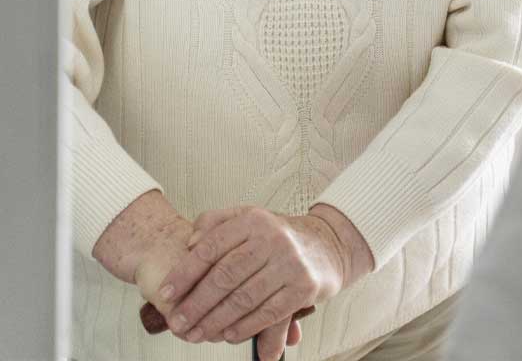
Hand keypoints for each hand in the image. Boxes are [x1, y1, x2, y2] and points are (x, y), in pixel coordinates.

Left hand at [154, 204, 370, 351]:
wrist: (326, 244)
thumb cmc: (276, 235)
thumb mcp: (248, 218)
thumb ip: (215, 222)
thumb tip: (190, 242)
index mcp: (253, 219)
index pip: (211, 247)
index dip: (184, 273)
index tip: (165, 293)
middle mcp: (273, 237)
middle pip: (224, 276)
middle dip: (196, 304)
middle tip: (177, 324)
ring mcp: (291, 262)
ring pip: (244, 298)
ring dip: (215, 321)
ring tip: (196, 335)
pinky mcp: (305, 286)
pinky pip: (268, 312)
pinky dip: (245, 327)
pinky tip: (228, 335)